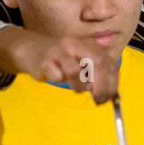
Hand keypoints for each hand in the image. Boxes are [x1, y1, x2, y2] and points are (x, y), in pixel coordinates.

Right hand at [0, 28, 119, 103]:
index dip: (112, 82)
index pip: (108, 63)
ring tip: (77, 89)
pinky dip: (58, 80)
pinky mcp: (44, 60)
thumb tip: (112, 94)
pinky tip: (56, 77)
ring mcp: (60, 51)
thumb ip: (97, 73)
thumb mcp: (82, 62)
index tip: (111, 97)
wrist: (31, 49)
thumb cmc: (61, 59)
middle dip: (101, 85)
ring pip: (76, 70)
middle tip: (99, 100)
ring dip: (80, 85)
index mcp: (89, 44)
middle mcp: (77, 44)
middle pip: (97, 63)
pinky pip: (55, 75)